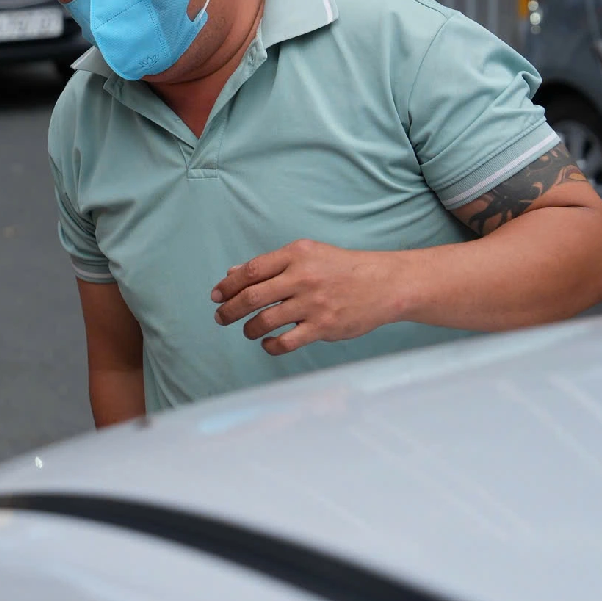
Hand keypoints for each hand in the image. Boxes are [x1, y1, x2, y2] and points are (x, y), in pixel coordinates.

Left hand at [211, 239, 407, 355]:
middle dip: (229, 309)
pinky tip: (267, 343)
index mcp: (296, 255)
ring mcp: (314, 304)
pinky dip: (270, 345)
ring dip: (248, 328)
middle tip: (220, 317)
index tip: (216, 295)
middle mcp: (303, 277)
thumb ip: (271, 265)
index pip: (251, 271)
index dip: (228, 285)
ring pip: (265, 320)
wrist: (385, 284)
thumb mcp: (307, 255)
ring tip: (246, 330)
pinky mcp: (324, 326)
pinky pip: (287, 341)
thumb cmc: (341, 268)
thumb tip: (232, 274)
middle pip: (252, 296)